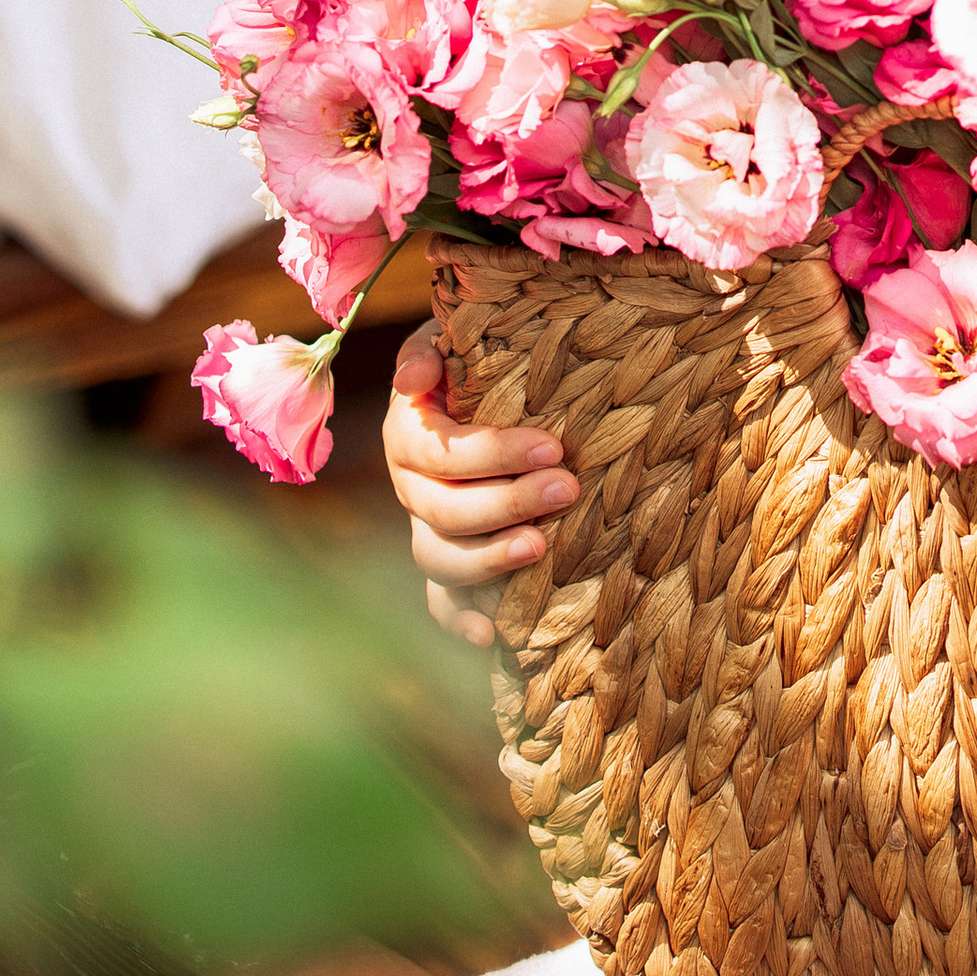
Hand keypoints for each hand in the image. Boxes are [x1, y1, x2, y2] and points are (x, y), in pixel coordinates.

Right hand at [382, 324, 576, 648]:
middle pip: (443, 510)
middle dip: (506, 503)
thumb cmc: (481, 362)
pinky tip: (493, 634)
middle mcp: (410, 487)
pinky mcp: (446, 567)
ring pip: (438, 559)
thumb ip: (431, 350)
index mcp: (408, 433)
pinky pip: (442, 604)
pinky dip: (463, 620)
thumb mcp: (455, 341)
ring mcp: (425, 531)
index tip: (552, 447)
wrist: (491, 394)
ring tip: (543, 548)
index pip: (438, 451)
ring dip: (489, 560)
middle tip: (568, 489)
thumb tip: (414, 381)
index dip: (491, 454)